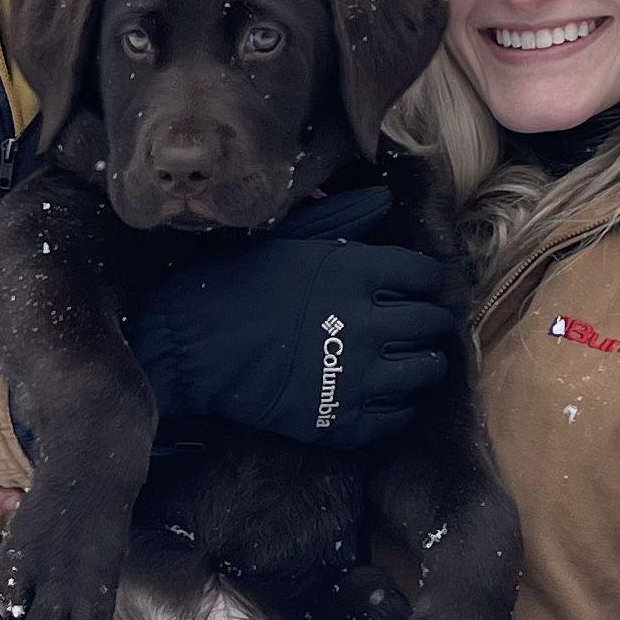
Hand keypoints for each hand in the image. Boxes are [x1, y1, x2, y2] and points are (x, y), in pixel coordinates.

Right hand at [128, 186, 462, 446]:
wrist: (189, 350)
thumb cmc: (233, 284)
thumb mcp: (286, 239)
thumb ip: (341, 219)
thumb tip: (384, 199)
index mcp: (356, 273)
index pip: (423, 275)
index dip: (423, 278)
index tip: (413, 284)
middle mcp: (367, 324)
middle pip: (430, 322)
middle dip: (429, 319)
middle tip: (417, 322)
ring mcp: (356, 377)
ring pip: (423, 370)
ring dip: (422, 362)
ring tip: (408, 358)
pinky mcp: (341, 420)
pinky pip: (397, 417)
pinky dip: (400, 404)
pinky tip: (386, 393)